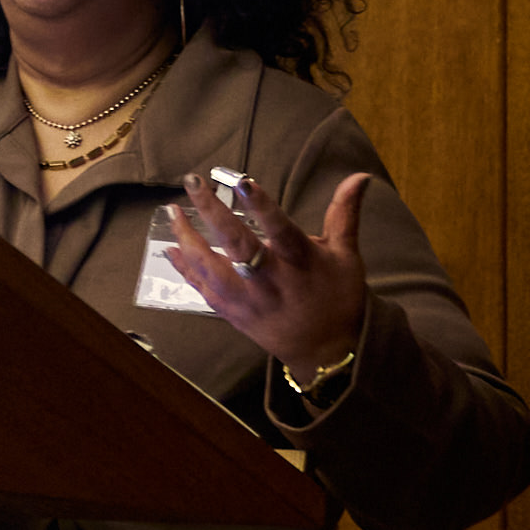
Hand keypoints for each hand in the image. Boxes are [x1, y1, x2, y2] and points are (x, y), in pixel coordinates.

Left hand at [165, 171, 374, 377]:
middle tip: (193, 182)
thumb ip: (345, 213)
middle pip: (238, 245)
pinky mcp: (234, 314)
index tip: (242, 182)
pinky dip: (185, 269)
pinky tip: (171, 248)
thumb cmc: (338, 298)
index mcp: (301, 262)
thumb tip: (359, 176)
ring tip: (172, 210)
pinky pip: (203, 290)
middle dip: (212, 212)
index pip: (280, 229)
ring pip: (212, 268)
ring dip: (188, 239)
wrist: (326, 353)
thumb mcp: (346, 255)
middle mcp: (272, 281)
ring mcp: (248, 299)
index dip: (262, 207)